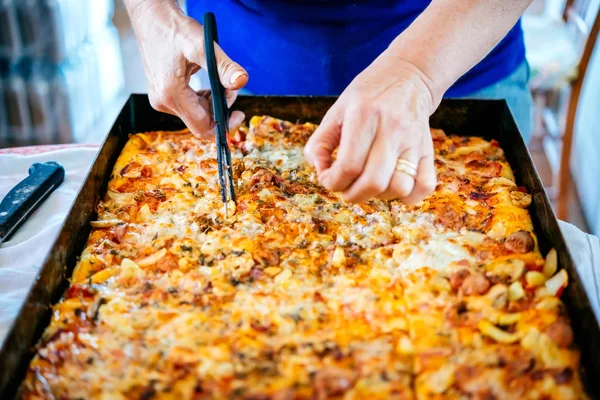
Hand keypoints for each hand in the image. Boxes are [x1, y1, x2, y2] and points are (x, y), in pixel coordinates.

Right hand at [127, 0, 247, 137]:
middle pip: (200, 122)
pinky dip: (203, 100)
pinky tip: (208, 85)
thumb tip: (241, 81)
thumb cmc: (175, 30)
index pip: (202, 127)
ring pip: (195, 115)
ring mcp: (161, 100)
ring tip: (220, 82)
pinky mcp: (162, 95)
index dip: (224, 125)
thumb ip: (223, 66)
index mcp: (171, 94)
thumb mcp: (203, 46)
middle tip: (229, 88)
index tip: (239, 114)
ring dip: (212, 103)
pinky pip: (188, 107)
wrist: (152, 19)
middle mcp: (163, 102)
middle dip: (220, 109)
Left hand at [304, 55, 439, 204]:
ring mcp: (413, 141)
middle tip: (347, 188)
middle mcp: (392, 129)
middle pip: (374, 181)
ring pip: (400, 187)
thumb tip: (320, 173)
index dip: (333, 182)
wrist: (408, 76)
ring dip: (380, 196)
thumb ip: (320, 142)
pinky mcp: (427, 149)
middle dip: (353, 194)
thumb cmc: (367, 96)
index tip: (329, 179)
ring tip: (369, 186)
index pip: (349, 165)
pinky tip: (393, 188)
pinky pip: (425, 185)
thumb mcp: (336, 110)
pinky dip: (409, 197)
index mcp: (364, 116)